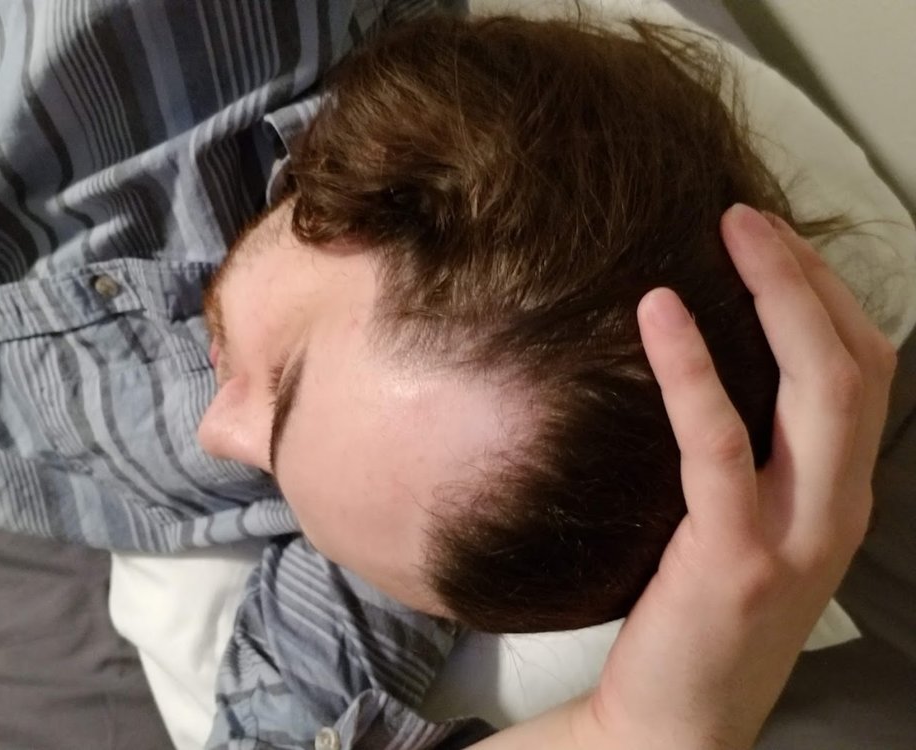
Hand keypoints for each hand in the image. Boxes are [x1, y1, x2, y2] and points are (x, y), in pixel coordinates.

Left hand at [583, 204, 896, 748]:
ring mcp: (796, 536)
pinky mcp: (733, 557)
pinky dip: (692, 368)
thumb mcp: (747, 529)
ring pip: (818, 391)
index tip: (774, 240)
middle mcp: (837, 510)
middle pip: (856, 365)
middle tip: (750, 216)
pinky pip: (718, 442)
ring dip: (781, 297)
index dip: (827, 295)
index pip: (864, 372)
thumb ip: (753, 458)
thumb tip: (710, 363)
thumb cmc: (701, 616)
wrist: (677, 720)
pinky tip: (660, 311)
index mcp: (840, 496)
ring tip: (730, 232)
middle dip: (811, 276)